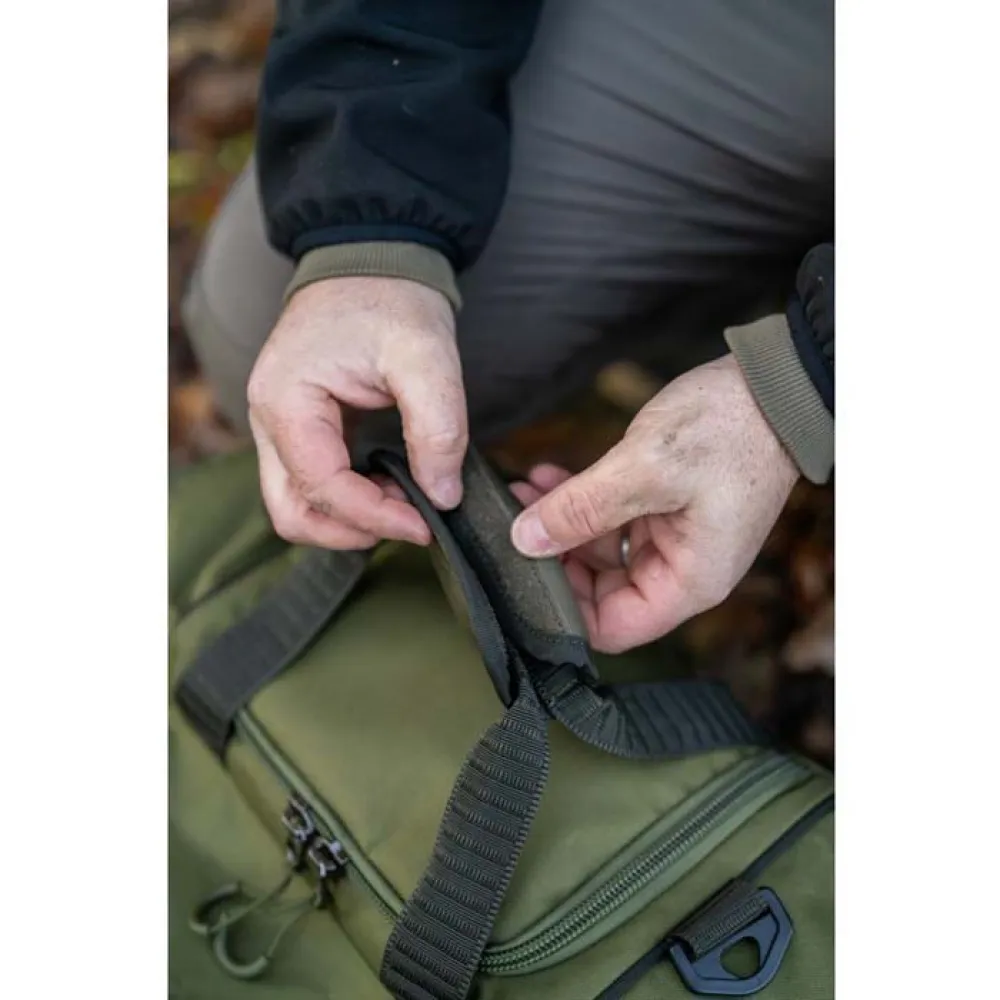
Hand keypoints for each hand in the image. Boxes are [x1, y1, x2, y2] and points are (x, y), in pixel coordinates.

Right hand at [247, 276, 467, 548]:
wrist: (373, 259)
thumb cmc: (391, 299)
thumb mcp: (426, 358)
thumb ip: (437, 428)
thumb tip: (443, 494)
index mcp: (287, 400)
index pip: (321, 486)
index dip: (375, 516)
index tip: (426, 523)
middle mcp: (269, 417)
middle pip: (292, 510)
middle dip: (350, 530)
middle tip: (409, 524)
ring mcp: (279, 424)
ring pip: (297, 502)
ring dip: (348, 519)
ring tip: (403, 506)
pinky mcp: (299, 427)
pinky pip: (312, 481)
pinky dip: (348, 498)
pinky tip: (392, 488)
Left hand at [509, 354, 798, 652]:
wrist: (773, 384)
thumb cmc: (730, 429)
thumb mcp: (645, 469)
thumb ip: (582, 509)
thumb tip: (526, 540)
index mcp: (688, 580)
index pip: (613, 628)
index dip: (564, 609)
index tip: (525, 573)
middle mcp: (680, 568)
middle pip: (599, 590)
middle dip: (553, 559)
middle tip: (514, 526)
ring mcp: (671, 537)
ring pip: (597, 550)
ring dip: (559, 524)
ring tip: (521, 494)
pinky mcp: (662, 508)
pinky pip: (609, 517)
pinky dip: (579, 501)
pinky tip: (547, 477)